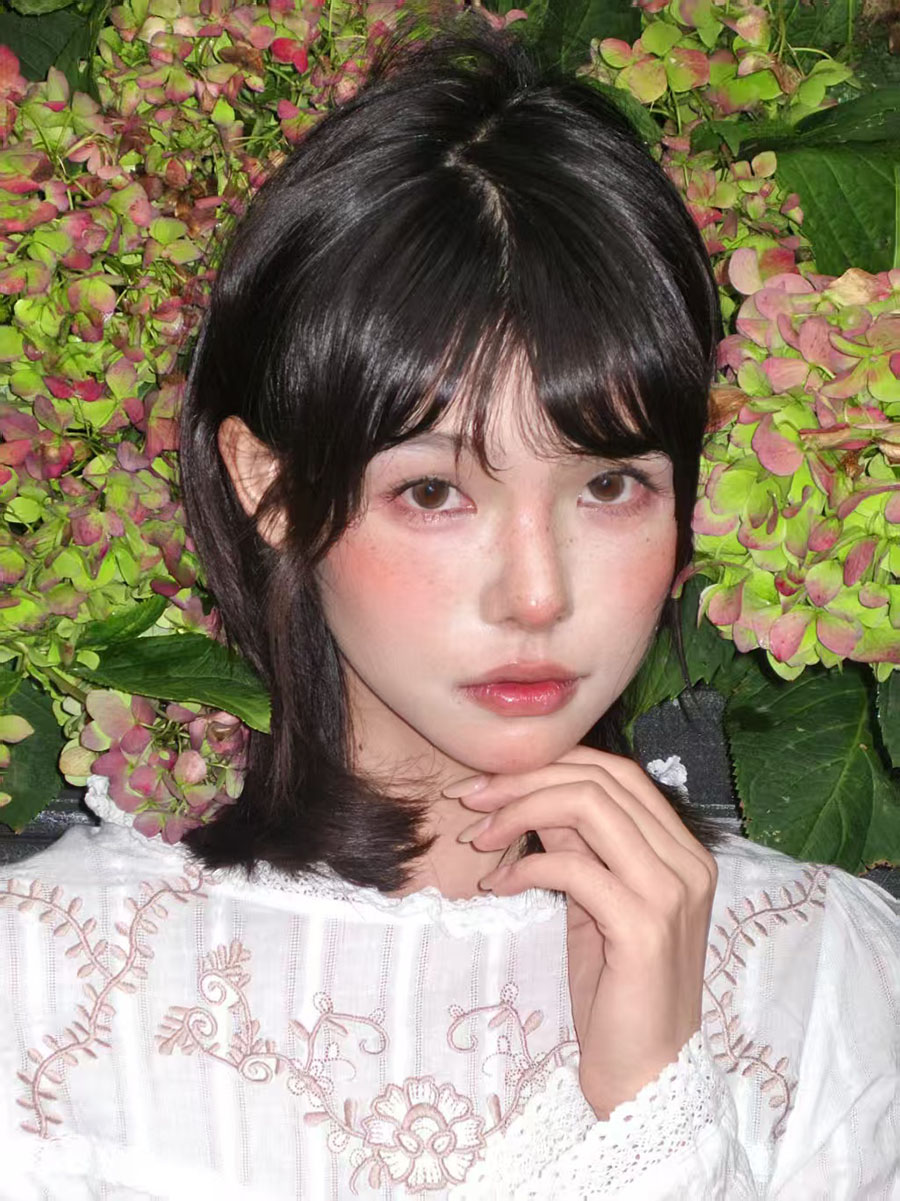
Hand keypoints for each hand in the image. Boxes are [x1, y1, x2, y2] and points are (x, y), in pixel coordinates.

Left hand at [445, 748, 717, 1119]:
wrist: (647, 1074)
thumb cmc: (618, 992)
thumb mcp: (595, 904)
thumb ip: (578, 847)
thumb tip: (531, 797)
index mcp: (684, 851)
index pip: (617, 773)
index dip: (550, 763)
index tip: (490, 780)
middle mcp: (688, 861)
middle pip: (599, 780)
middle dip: (524, 779)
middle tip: (470, 798)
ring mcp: (671, 892)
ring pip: (588, 807)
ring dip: (519, 812)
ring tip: (478, 836)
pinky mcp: (644, 926)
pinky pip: (571, 868)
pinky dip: (524, 867)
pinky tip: (497, 886)